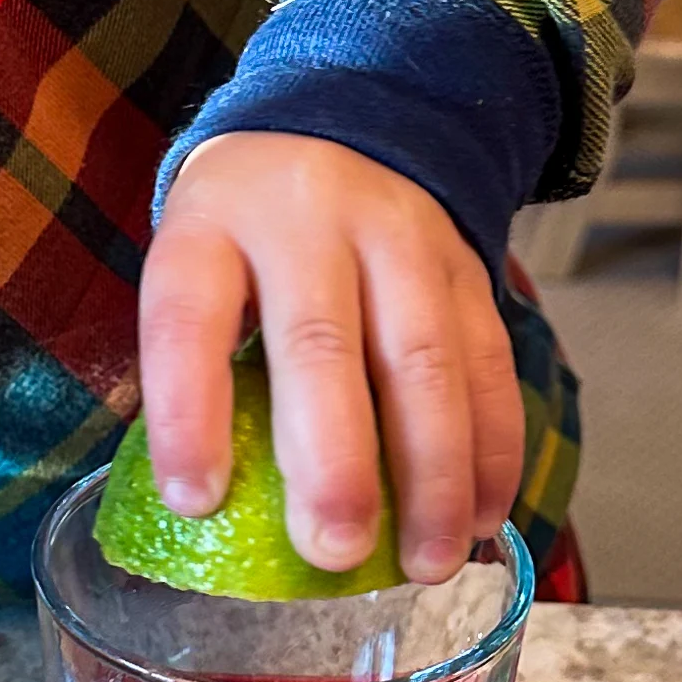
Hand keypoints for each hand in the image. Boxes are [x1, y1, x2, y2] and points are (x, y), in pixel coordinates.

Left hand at [143, 132, 522, 585]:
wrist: (346, 119)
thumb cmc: (248, 232)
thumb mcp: (197, 263)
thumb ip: (202, 361)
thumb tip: (214, 509)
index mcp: (213, 224)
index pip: (189, 318)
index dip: (189, 413)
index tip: (196, 502)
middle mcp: (307, 220)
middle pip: (321, 344)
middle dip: (334, 461)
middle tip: (335, 550)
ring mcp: (399, 236)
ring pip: (425, 359)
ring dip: (432, 474)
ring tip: (428, 562)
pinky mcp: (467, 264)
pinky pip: (488, 362)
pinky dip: (492, 449)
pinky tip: (482, 517)